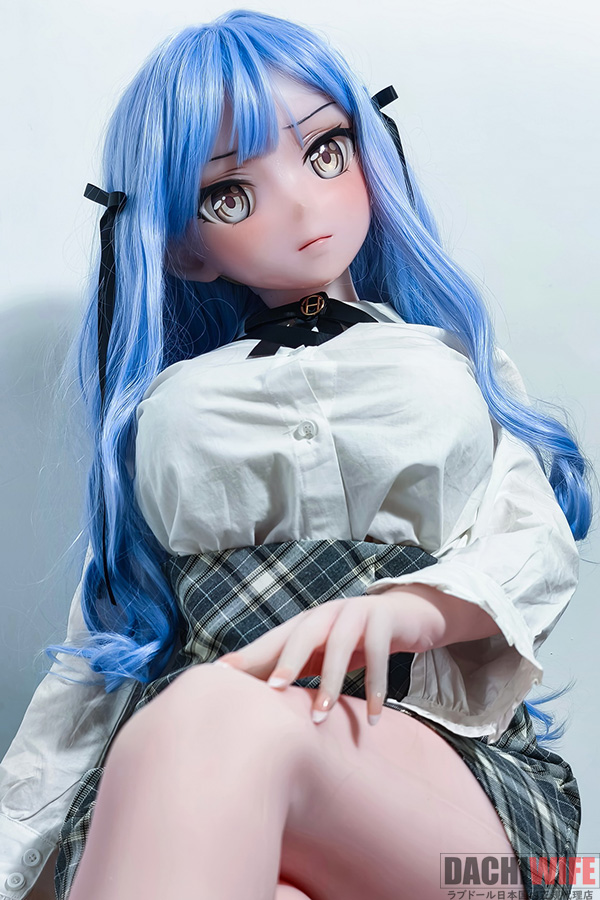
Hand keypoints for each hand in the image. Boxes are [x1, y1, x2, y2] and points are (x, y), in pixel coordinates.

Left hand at [215, 589, 432, 725]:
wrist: (407, 614)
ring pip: (339, 646)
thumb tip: (258, 705)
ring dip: (330, 683)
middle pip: (302, 635)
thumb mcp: (325, 653)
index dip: (248, 657)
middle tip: (273, 690)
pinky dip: (376, 687)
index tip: (221, 675)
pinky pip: (378, 655)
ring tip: (321, 718)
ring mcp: (355, 614)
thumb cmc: (356, 641)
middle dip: (286, 662)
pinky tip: (373, 716)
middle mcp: (326, 614)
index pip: (273, 640)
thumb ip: (298, 669)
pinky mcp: (383, 622)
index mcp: (306, 624)